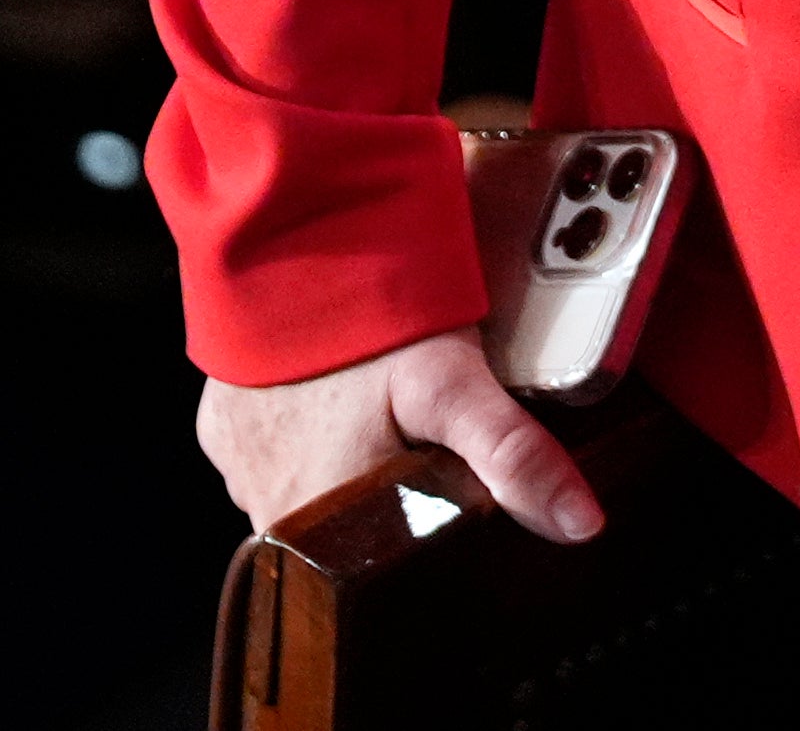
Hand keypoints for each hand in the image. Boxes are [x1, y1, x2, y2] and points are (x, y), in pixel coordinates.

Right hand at [197, 328, 601, 541]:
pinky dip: (303, 434)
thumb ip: (511, 455)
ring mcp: (237, 466)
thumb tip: (580, 523)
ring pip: (307, 493)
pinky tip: (333, 397)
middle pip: (346, 530)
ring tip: (381, 416)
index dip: (424, 539)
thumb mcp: (450, 382)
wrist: (282, 235)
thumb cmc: (364, 316)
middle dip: (386, 500)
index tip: (456, 502)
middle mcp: (267, 506)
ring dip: (342, 468)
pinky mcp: (218, 426)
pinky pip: (268, 452)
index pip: (382, 564)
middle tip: (425, 447)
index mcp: (323, 517)